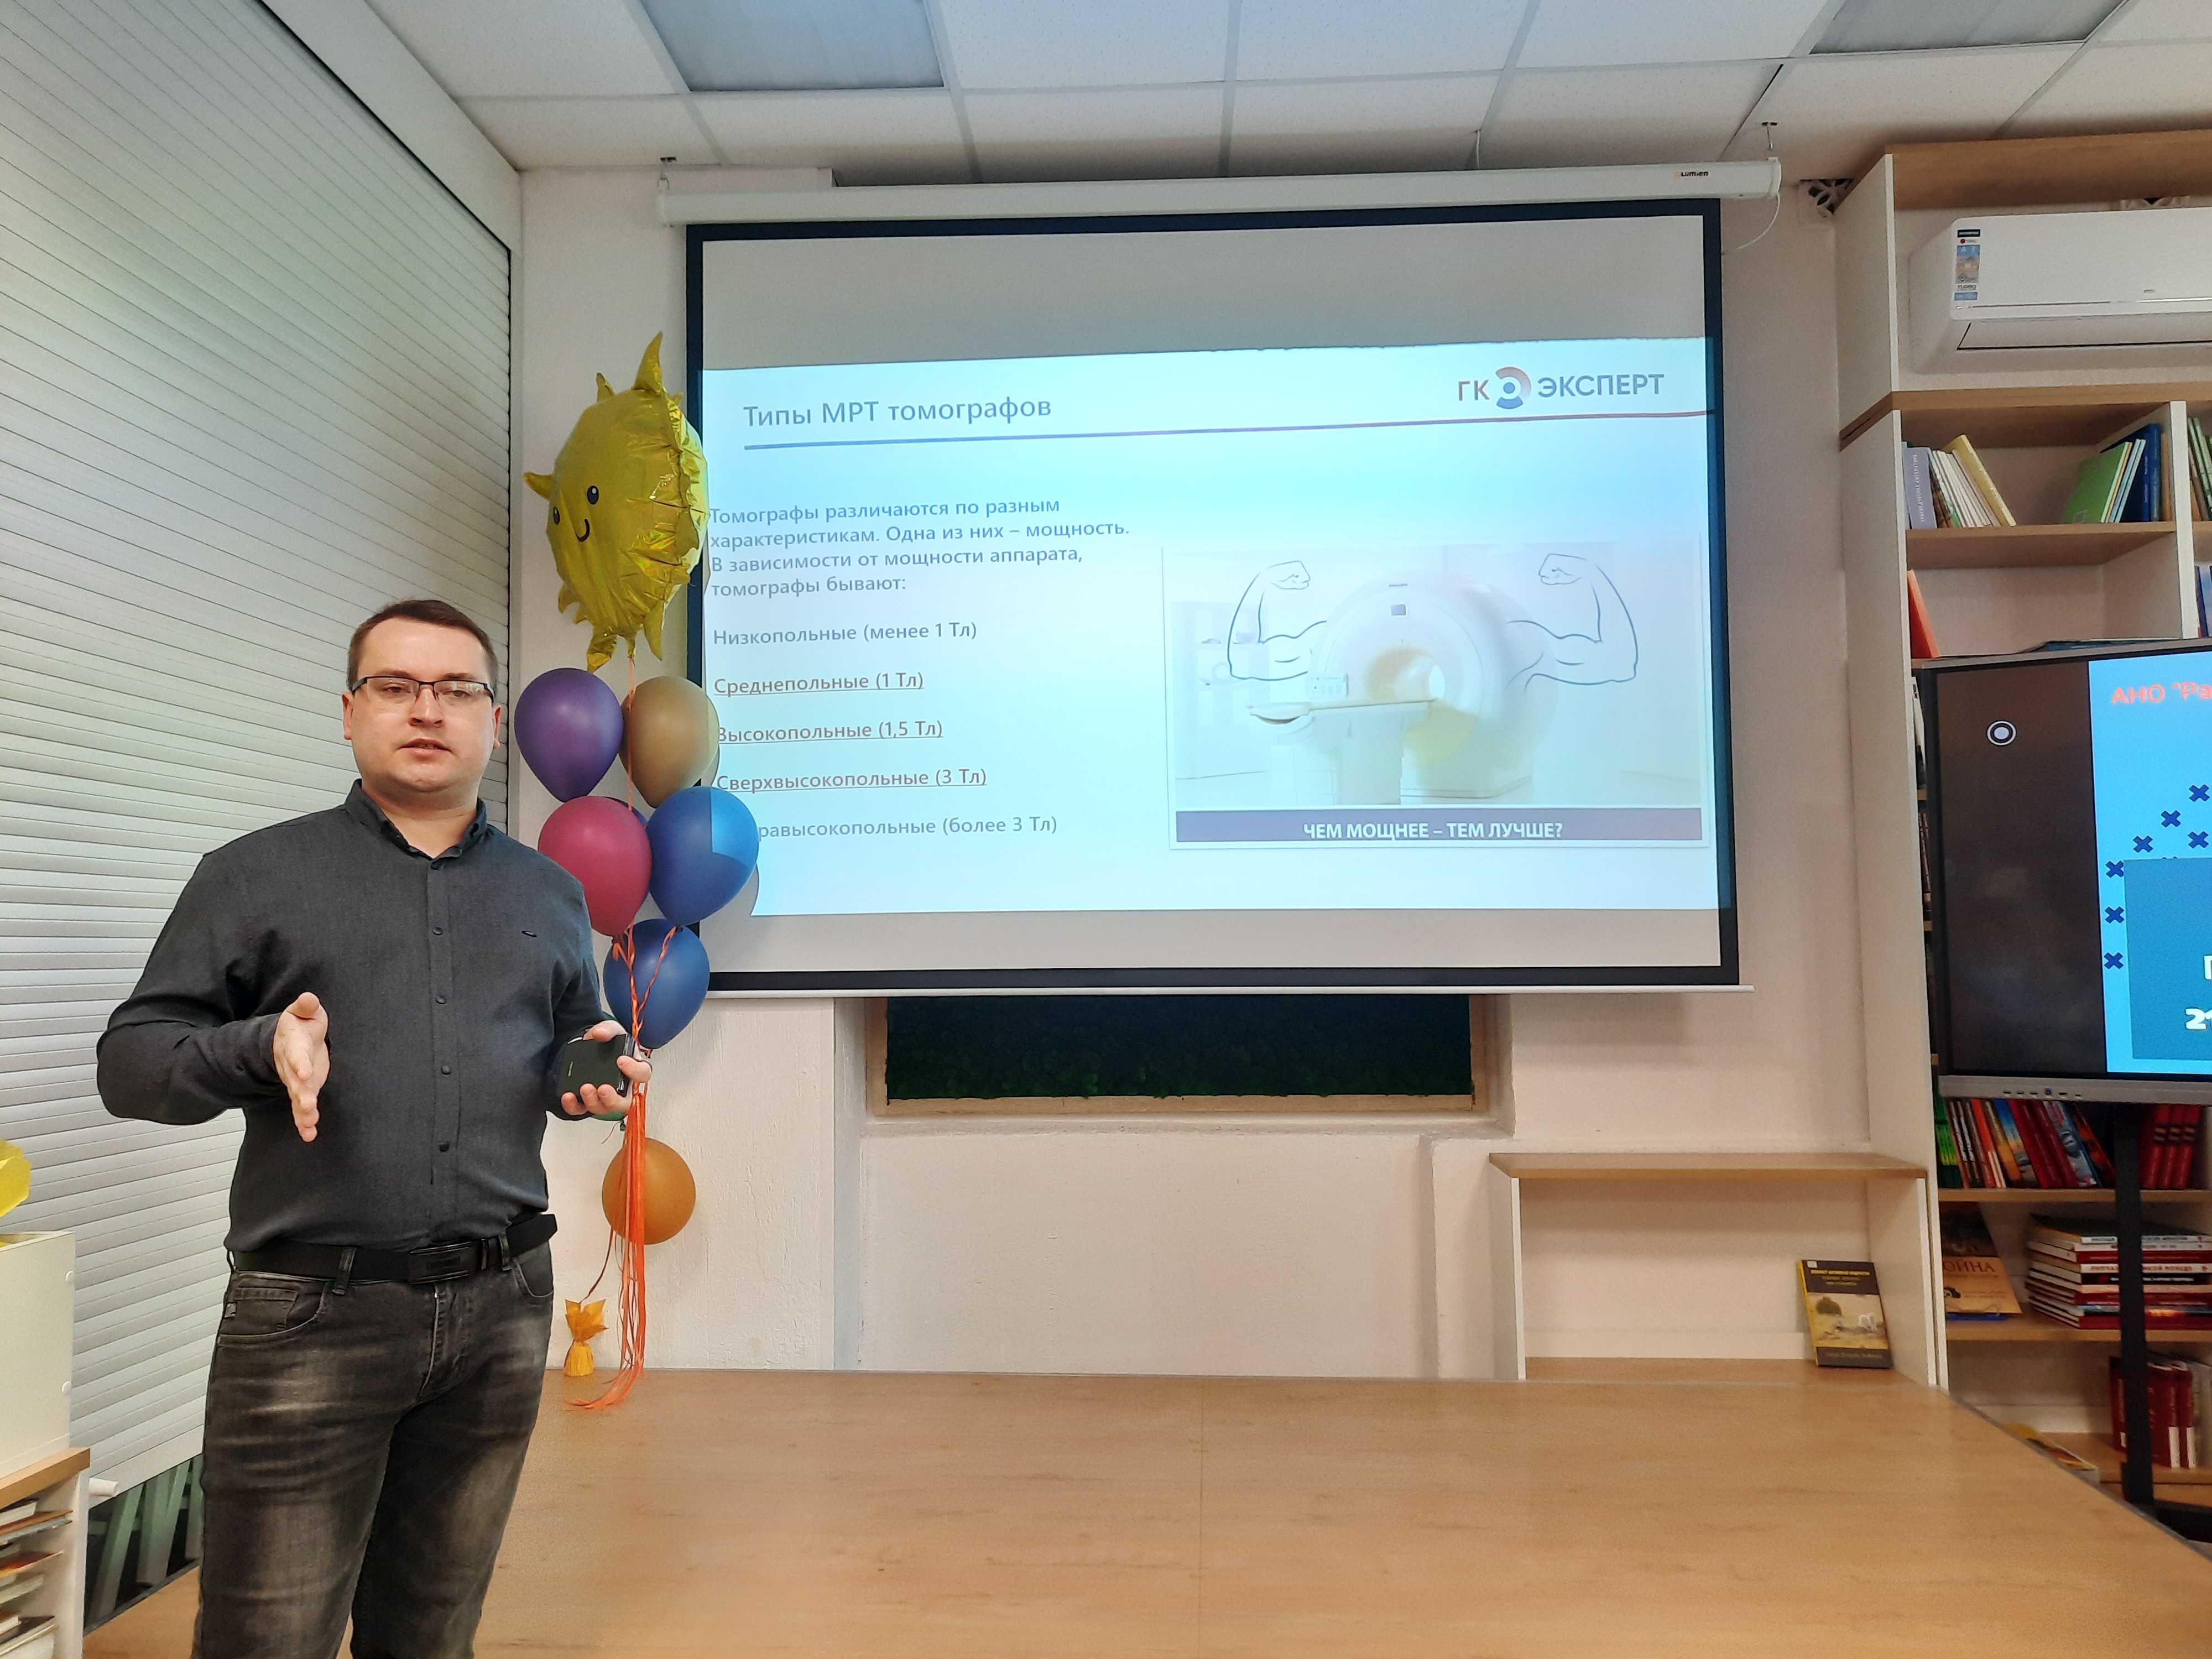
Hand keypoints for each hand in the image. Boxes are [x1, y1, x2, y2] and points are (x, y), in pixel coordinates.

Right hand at [273, 992, 329, 1142]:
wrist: (289, 1039)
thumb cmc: (301, 1024)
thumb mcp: (304, 1012)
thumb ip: (306, 1007)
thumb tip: (309, 998)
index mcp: (292, 1044)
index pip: (296, 1054)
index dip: (300, 1063)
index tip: (305, 1072)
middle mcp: (291, 1065)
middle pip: (295, 1081)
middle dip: (301, 1094)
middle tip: (308, 1105)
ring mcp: (296, 1080)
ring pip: (298, 1098)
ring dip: (303, 1112)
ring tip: (309, 1124)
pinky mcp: (303, 1090)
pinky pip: (301, 1108)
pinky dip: (304, 1121)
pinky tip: (309, 1134)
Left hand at [562, 1019, 650, 1118]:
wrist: (588, 1048)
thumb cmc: (607, 1044)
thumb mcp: (610, 1030)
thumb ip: (607, 1029)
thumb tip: (600, 1034)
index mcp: (633, 1069)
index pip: (642, 1074)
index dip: (634, 1070)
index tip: (621, 1060)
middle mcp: (622, 1087)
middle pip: (624, 1102)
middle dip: (612, 1099)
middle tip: (603, 1088)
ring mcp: (604, 1097)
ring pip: (604, 1109)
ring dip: (593, 1101)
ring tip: (584, 1088)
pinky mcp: (587, 1101)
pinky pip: (581, 1109)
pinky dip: (573, 1105)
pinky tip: (568, 1096)